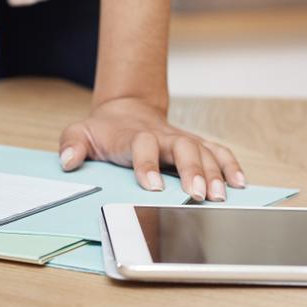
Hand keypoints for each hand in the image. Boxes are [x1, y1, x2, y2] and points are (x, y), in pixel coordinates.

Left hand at [58, 97, 245, 201]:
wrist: (126, 110)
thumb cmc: (103, 130)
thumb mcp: (80, 133)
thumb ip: (72, 144)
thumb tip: (67, 161)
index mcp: (134, 136)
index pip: (142, 146)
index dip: (148, 164)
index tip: (152, 186)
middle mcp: (163, 137)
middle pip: (183, 147)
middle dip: (192, 170)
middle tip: (197, 194)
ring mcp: (182, 141)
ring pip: (204, 151)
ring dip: (215, 173)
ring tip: (221, 196)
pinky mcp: (196, 146)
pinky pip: (218, 152)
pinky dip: (231, 166)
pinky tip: (240, 184)